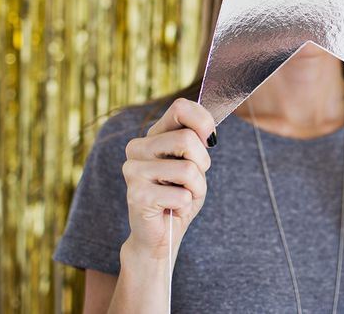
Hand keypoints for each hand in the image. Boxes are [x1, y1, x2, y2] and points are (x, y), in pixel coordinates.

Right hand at [121, 98, 215, 259]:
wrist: (161, 235)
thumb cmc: (179, 196)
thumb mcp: (195, 164)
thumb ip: (197, 141)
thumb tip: (208, 131)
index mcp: (153, 135)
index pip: (180, 108)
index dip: (203, 122)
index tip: (210, 140)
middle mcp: (137, 147)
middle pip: (187, 139)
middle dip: (202, 163)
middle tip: (192, 180)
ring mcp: (133, 170)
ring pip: (187, 169)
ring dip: (196, 188)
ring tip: (182, 196)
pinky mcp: (136, 194)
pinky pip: (181, 195)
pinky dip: (186, 205)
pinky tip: (172, 209)